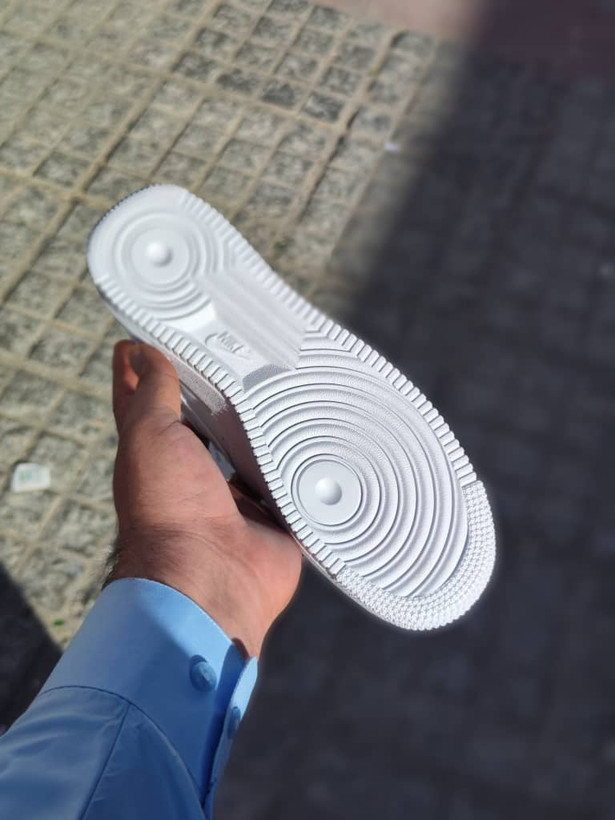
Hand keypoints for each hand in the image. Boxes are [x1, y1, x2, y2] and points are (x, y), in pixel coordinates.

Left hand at [109, 341, 301, 656]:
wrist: (211, 577)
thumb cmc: (167, 508)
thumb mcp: (149, 435)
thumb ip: (152, 393)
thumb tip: (140, 352)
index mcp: (156, 454)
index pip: (147, 400)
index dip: (146, 368)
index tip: (154, 334)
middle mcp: (192, 474)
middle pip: (205, 422)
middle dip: (215, 390)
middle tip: (235, 350)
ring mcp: (232, 495)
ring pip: (249, 447)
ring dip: (260, 424)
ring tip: (280, 382)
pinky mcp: (271, 511)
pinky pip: (287, 478)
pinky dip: (295, 461)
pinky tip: (311, 432)